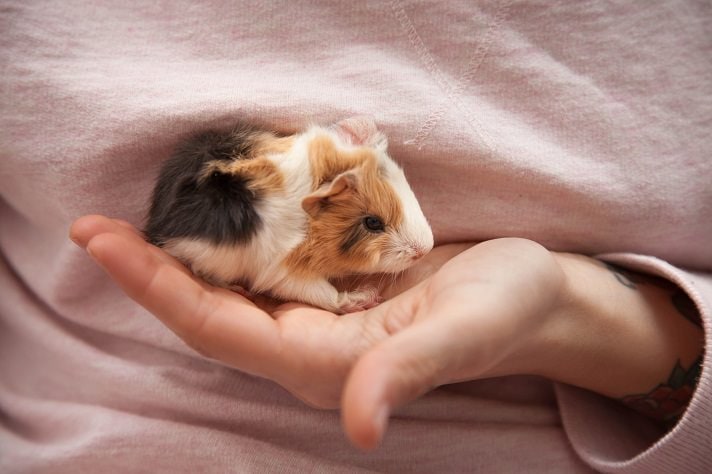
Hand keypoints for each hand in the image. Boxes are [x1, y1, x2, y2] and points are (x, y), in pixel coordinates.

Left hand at [70, 215, 702, 450]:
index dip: (159, 289)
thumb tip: (360, 426)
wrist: (533, 297)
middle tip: (100, 223)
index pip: (220, 330)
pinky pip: (275, 258)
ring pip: (237, 282)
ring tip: (154, 204)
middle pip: (211, 308)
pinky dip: (248, 226)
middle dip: (153, 268)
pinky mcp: (336, 282)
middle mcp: (311, 341)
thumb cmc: (506, 313)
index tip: (104, 243)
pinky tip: (235, 197)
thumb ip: (407, 372)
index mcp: (327, 362)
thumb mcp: (464, 333)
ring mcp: (321, 311)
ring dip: (192, 246)